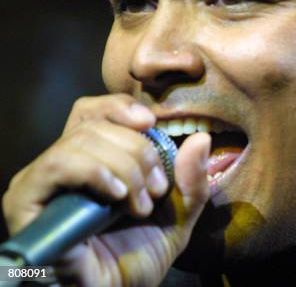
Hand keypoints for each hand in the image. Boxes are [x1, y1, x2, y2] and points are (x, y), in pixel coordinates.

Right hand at [2, 94, 209, 285]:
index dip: (121, 108)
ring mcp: (42, 181)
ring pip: (82, 140)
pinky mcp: (26, 200)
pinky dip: (95, 172)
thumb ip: (192, 179)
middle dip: (138, 151)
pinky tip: (117, 195)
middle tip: (157, 188)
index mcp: (94, 159)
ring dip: (124, 166)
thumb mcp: (178, 214)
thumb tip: (201, 138)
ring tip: (139, 203)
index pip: (95, 111)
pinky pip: (57, 165)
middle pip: (96, 124)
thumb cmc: (139, 256)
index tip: (151, 122)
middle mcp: (63, 165)